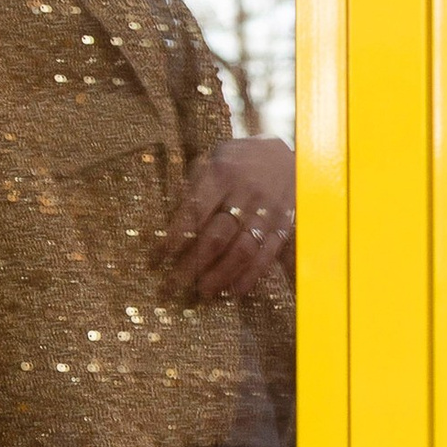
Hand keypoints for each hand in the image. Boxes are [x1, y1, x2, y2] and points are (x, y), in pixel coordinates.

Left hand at [160, 137, 293, 300]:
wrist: (289, 154)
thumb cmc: (239, 161)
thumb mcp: (212, 159)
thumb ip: (193, 186)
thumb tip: (171, 218)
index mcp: (223, 173)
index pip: (194, 210)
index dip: (175, 237)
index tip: (157, 258)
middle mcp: (247, 192)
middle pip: (218, 235)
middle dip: (194, 263)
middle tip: (174, 285)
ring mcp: (269, 210)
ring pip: (243, 249)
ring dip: (221, 275)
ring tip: (202, 292)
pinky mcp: (284, 226)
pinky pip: (267, 255)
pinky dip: (250, 276)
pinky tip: (233, 291)